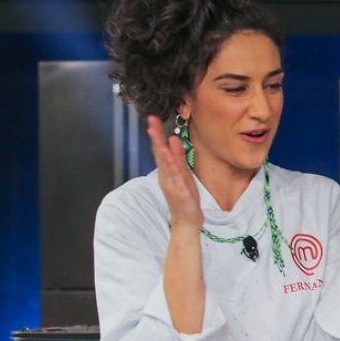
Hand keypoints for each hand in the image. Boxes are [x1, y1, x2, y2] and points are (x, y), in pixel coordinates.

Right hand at [147, 116, 202, 230]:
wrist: (187, 221)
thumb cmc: (185, 198)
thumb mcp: (183, 174)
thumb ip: (178, 158)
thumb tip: (173, 140)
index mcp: (167, 171)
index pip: (160, 150)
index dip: (157, 135)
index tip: (153, 120)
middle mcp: (166, 176)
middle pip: (159, 153)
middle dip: (155, 136)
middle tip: (151, 121)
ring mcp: (171, 183)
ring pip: (165, 162)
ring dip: (160, 147)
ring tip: (156, 133)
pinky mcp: (179, 191)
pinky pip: (175, 176)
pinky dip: (172, 166)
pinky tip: (169, 156)